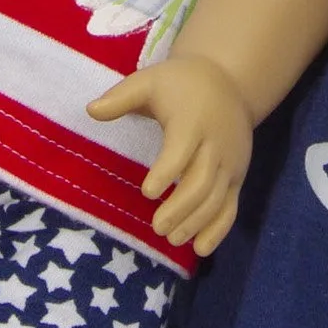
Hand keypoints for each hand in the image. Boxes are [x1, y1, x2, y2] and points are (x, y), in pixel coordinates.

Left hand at [88, 54, 253, 252]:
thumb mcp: (150, 80)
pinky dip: (218, 229)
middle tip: (157, 227)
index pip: (181, 150)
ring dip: (196, 222)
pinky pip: (231, 206)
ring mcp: (230, 163)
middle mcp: (216, 144)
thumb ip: (121, 96)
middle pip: (201, 182)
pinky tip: (200, 248)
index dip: (167, 171)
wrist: (229, 82)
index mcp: (192, 121)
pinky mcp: (237, 176)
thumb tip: (90, 110)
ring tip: (172, 239)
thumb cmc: (180, 84)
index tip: (148, 192)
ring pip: (216, 199)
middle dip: (180, 208)